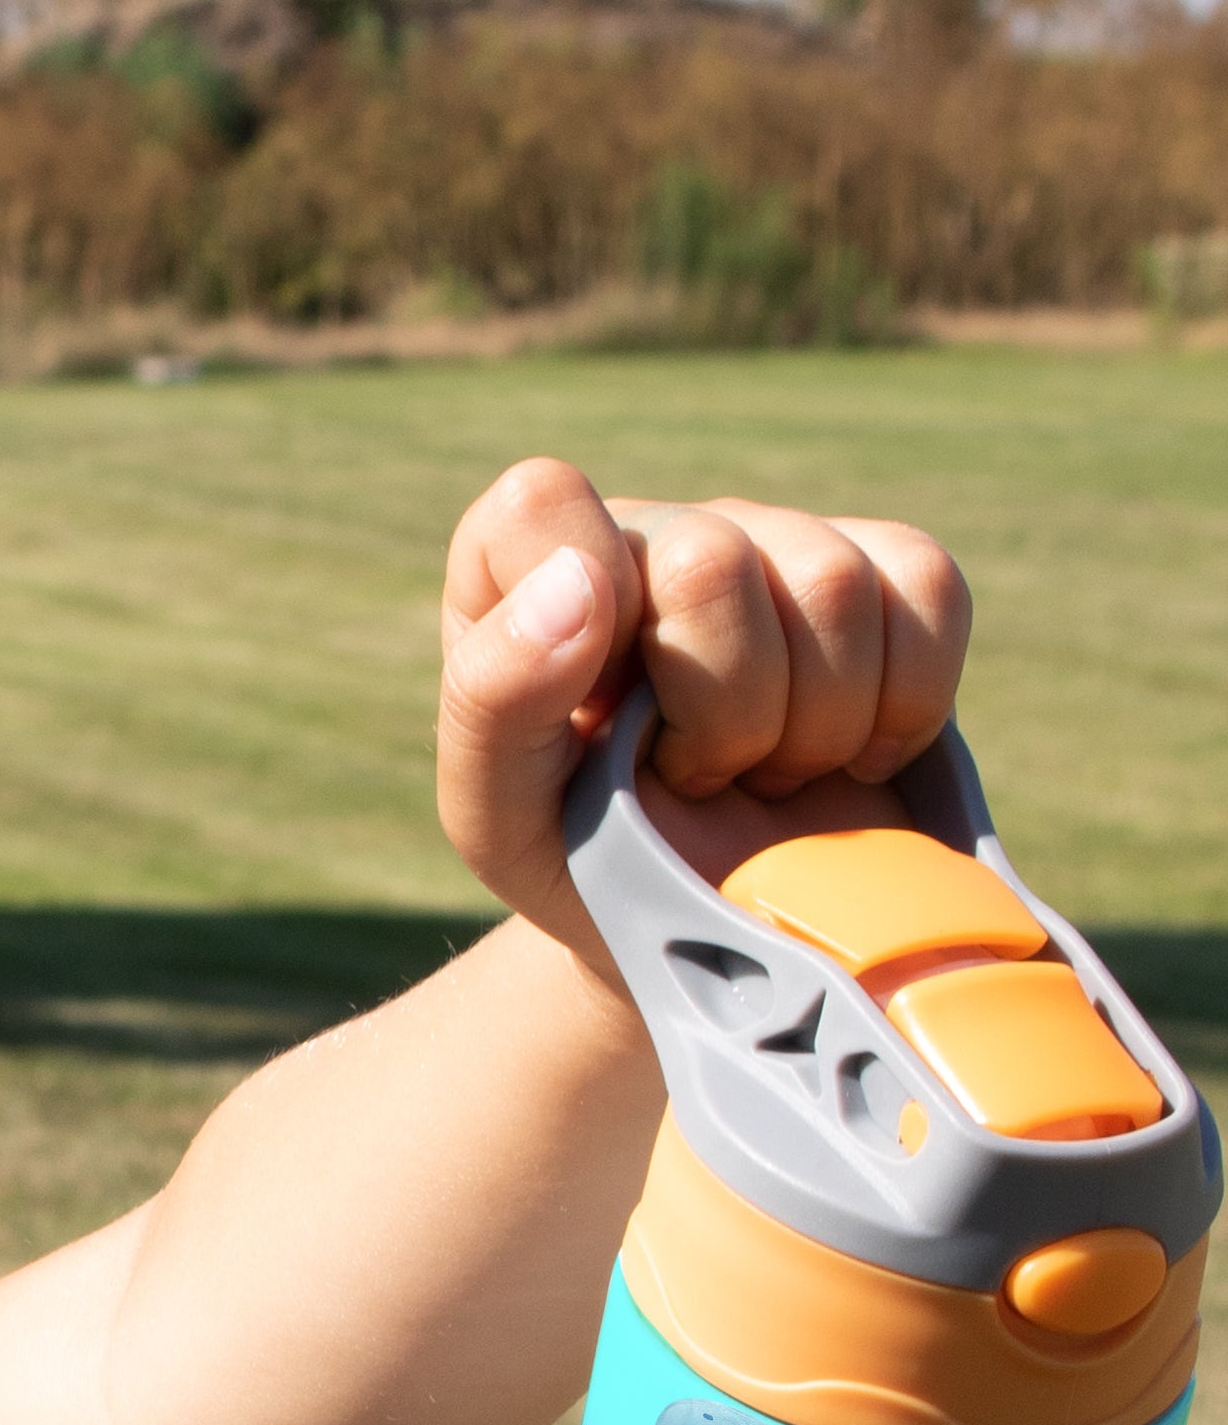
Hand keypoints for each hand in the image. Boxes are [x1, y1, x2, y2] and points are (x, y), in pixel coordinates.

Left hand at [435, 456, 970, 971]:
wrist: (708, 919)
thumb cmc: (582, 857)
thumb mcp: (498, 814)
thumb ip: (494, 698)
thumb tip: (578, 583)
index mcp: (525, 570)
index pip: (544, 505)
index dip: (585, 607)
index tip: (603, 710)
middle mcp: (654, 531)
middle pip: (715, 562)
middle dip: (722, 714)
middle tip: (696, 777)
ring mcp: (775, 536)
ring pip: (835, 584)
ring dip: (814, 727)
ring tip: (766, 773)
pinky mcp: (883, 567)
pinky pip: (930, 590)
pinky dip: (906, 702)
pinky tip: (852, 752)